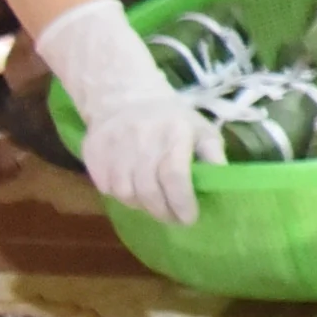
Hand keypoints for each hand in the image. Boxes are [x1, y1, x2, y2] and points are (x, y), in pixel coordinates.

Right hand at [33, 0, 217, 225]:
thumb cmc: (172, 119)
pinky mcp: (93, 154)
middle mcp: (141, 141)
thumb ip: (212, 154)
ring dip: (142, 206)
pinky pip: (106, 188)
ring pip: (125, 194)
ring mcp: (113, 148)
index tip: (189, 218)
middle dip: (163, 212)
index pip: (174, 176)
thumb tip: (224, 180)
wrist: (124, 98)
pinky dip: (121, 196)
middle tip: (174, 219)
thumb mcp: (201, 129)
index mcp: (173, 134)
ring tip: (155, 205)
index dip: (181, 202)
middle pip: (148, 190)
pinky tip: (134, 191)